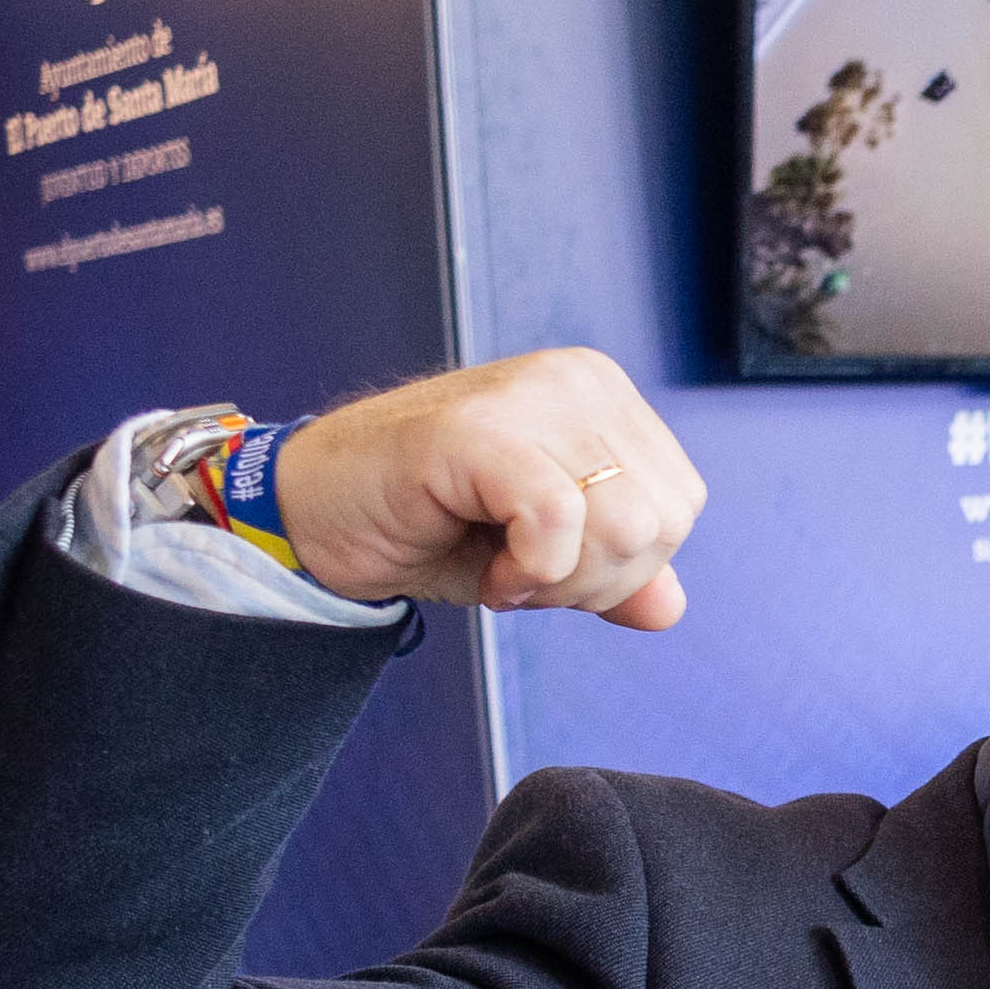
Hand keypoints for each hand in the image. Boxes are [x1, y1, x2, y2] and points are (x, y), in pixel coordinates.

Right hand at [269, 348, 706, 628]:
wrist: (311, 516)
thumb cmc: (425, 527)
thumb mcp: (539, 559)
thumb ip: (610, 574)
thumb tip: (669, 609)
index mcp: (604, 399)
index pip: (678, 506)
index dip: (620, 566)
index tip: (542, 563)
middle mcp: (576, 380)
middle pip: (662, 521)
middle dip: (593, 579)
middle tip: (517, 570)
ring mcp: (529, 394)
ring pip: (624, 524)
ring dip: (560, 581)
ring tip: (499, 566)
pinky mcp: (476, 429)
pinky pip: (559, 519)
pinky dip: (530, 573)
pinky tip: (488, 574)